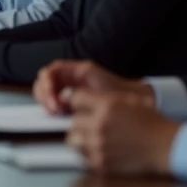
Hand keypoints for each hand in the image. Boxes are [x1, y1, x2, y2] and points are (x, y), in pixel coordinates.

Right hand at [33, 60, 154, 114]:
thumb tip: (64, 98)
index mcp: (79, 71)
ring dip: (47, 102)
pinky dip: (53, 108)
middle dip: (44, 94)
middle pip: (45, 81)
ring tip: (56, 113)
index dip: (47, 84)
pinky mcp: (73, 102)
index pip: (51, 71)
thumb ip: (83, 93)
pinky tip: (60, 116)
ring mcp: (71, 89)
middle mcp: (72, 78)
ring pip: (47, 92)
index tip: (53, 100)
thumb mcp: (104, 92)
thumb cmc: (125, 96)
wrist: (142, 103)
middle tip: (53, 109)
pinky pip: (55, 102)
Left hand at [65, 90, 178, 176]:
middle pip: (73, 120)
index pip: (74, 99)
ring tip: (92, 138)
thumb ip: (102, 98)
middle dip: (81, 121)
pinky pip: (83, 157)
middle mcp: (99, 124)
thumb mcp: (128, 100)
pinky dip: (88, 153)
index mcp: (106, 106)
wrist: (166, 146)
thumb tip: (79, 97)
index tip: (82, 106)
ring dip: (81, 138)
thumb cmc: (151, 122)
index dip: (77, 102)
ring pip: (73, 139)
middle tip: (90, 124)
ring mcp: (98, 145)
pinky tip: (99, 149)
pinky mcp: (101, 163)